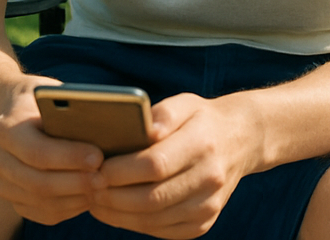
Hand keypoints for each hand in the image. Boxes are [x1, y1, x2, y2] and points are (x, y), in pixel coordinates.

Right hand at [0, 79, 104, 225]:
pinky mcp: (12, 199)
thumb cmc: (40, 99)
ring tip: (101, 188)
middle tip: (105, 178)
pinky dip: (68, 208)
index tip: (99, 157)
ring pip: (42, 201)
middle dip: (76, 182)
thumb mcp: (51, 94)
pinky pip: (42, 213)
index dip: (70, 158)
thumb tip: (104, 130)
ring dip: (75, 198)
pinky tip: (88, 196)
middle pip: (39, 182)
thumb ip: (69, 112)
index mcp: (4, 129)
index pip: (38, 152)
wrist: (12, 109)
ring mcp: (1, 184)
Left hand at [86, 91, 259, 238]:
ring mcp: (208, 206)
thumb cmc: (201, 119)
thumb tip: (142, 128)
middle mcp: (209, 178)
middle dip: (113, 197)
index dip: (121, 170)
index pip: (155, 164)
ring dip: (118, 215)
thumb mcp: (185, 103)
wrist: (239, 141)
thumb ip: (162, 114)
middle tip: (89, 187)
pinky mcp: (203, 224)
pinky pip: (163, 231)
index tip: (96, 167)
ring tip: (96, 201)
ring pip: (154, 219)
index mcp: (203, 143)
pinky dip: (135, 224)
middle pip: (152, 198)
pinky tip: (117, 211)